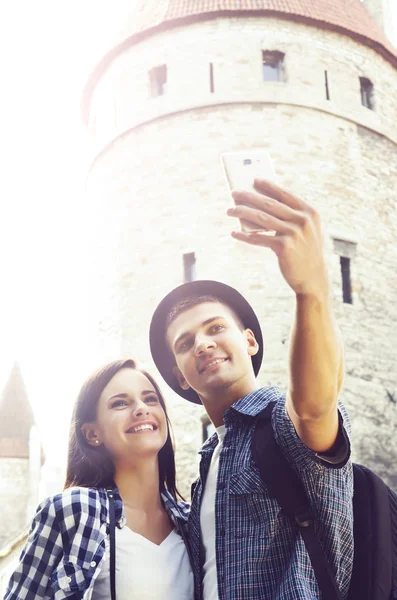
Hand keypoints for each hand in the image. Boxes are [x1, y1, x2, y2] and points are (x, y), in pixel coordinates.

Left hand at [227, 179, 329, 299]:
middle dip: (249, 197)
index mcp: (309, 212)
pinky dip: (245, 236)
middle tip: (234, 193)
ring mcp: (294, 233)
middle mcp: (303, 220)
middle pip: (270, 204)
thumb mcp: (304, 231)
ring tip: (230, 210)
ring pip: (262, 218)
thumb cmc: (305, 252)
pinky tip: (234, 233)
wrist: (313, 278)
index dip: (269, 186)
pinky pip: (259, 238)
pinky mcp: (284, 247)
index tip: (254, 180)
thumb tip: (259, 206)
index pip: (285, 194)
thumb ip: (289, 217)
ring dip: (242, 213)